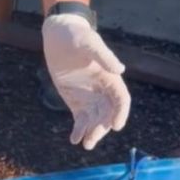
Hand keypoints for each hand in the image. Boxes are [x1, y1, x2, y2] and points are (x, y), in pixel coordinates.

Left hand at [42, 14, 130, 149]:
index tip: (116, 126)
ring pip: (94, 119)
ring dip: (91, 132)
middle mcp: (102, 89)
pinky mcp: (75, 99)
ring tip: (85, 144)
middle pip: (107, 114)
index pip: (120, 99)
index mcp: (110, 77)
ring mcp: (88, 95)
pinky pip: (80, 118)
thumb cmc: (77, 36)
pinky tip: (74, 139)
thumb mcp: (89, 44)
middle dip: (101, 128)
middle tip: (91, 141)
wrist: (59, 35)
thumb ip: (103, 56)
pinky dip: (78, 129)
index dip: (120, 113)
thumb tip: (119, 70)